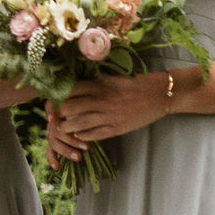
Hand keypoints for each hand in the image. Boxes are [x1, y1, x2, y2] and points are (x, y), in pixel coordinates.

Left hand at [48, 76, 174, 154]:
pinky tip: (78, 135)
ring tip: (63, 127)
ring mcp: (108, 116)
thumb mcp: (113, 78)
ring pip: (77, 124)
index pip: (69, 90)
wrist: (160, 94)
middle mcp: (100, 100)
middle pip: (68, 108)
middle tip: (56, 115)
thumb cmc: (137, 83)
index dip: (58, 95)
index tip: (53, 98)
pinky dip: (82, 136)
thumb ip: (96, 83)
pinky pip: (93, 135)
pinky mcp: (116, 129)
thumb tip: (76, 87)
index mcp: (99, 85)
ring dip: (67, 127)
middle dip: (58, 112)